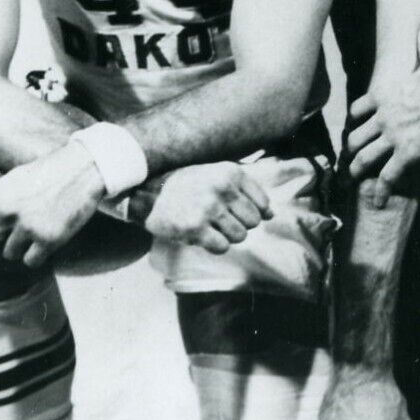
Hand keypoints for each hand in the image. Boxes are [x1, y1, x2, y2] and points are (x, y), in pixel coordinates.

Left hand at [0, 142, 104, 268]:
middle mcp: (6, 212)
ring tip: (35, 231)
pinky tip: (46, 240)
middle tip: (16, 235)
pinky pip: (31, 261)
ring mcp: (27, 227)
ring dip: (21, 248)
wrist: (83, 168)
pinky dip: (38, 255)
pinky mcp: (49, 239)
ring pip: (9, 255)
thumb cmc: (47, 173)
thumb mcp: (12, 180)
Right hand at [144, 162, 272, 253]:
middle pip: (253, 221)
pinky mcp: (194, 228)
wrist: (148, 191)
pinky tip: (204, 236)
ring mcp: (208, 208)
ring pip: (240, 236)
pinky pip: (222, 247)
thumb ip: (246, 191)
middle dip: (240, 225)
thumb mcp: (218, 176)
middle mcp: (222, 188)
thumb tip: (271, 214)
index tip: (236, 212)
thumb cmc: (188, 184)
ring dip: (227, 236)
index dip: (253, 212)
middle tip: (221, 221)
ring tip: (212, 228)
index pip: (263, 203)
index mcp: (231, 173)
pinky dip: (215, 246)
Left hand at [346, 22, 419, 187]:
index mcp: (385, 95)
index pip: (358, 110)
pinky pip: (389, 176)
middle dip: (349, 149)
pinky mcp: (406, 154)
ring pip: (366, 158)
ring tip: (352, 180)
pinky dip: (381, 190)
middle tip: (345, 159)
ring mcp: (392, 137)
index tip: (351, 129)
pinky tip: (377, 201)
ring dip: (357, 170)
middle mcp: (383, 117)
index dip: (353, 121)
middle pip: (356, 136)